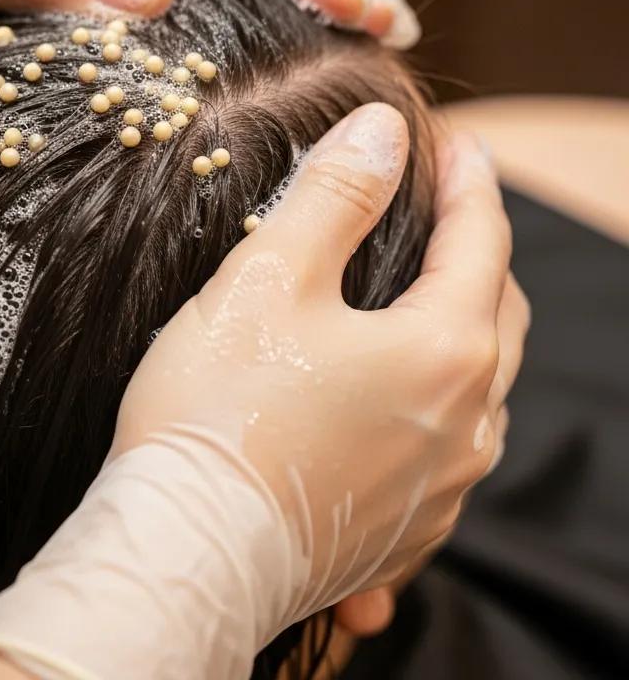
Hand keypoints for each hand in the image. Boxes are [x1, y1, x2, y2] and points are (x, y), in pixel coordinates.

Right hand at [0, 103, 527, 679]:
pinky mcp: (403, 532)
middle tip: (448, 209)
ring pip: (479, 389)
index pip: (480, 240)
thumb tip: (385, 129)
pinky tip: (395, 410)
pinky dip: (431, 411)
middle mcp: (465, 425)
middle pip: (497, 313)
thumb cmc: (218, 409)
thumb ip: (335, 193)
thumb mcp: (271, 275)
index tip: (455, 142)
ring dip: (462, 331)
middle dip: (479, 252)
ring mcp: (442, 489)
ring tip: (424, 300)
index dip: (468, 181)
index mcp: (444, 349)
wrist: (187, 553)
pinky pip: (443, 457)